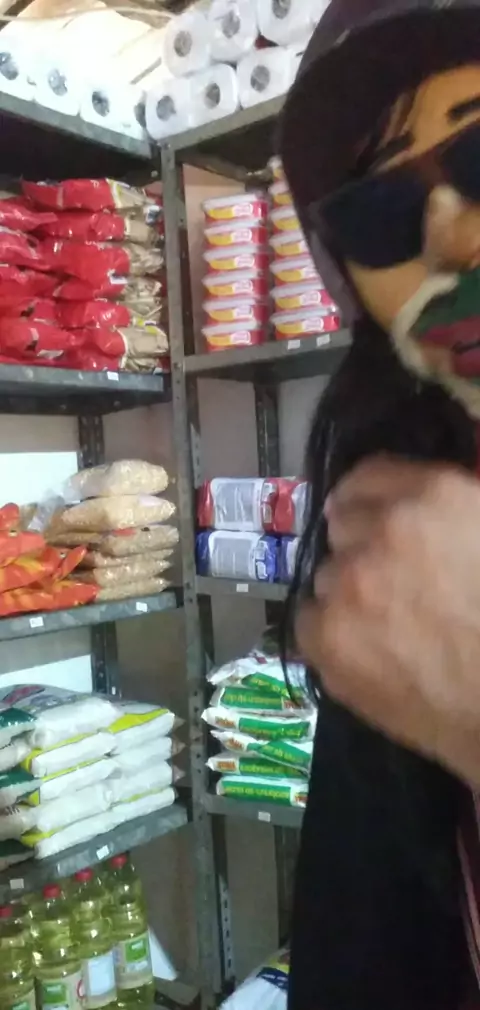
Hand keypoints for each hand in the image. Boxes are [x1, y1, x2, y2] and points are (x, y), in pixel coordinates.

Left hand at [296, 458, 479, 785]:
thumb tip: (425, 491)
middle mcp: (383, 530)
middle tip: (390, 580)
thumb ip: (454, 504)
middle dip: (360, 545)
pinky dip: (331, 634)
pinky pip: (309, 620)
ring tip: (385, 625)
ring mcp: (348, 584)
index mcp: (435, 497)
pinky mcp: (325, 637)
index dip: (371, 500)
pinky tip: (366, 652)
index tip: (376, 520)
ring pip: (327, 575)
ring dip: (348, 592)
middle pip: (341, 524)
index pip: (368, 475)